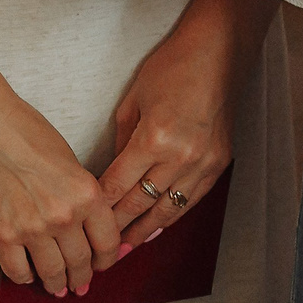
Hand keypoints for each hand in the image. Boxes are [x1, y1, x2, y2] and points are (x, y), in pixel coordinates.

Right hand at [0, 94, 122, 297]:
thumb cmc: (26, 133)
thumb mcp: (71, 161)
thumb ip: (82, 195)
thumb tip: (86, 226)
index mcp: (87, 193)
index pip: (108, 242)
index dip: (107, 259)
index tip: (103, 263)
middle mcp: (64, 215)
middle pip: (81, 262)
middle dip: (82, 276)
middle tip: (81, 282)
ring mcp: (32, 228)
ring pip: (53, 273)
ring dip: (57, 284)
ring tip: (58, 287)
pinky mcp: (2, 235)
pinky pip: (19, 271)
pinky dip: (26, 276)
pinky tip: (29, 272)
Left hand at [98, 0, 271, 246]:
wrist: (217, 52)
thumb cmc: (172, 66)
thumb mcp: (133, 101)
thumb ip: (120, 142)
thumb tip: (111, 175)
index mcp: (154, 139)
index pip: (117, 187)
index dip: (98, 209)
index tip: (83, 224)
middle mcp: (181, 157)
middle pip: (140, 205)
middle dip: (117, 229)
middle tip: (98, 250)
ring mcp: (204, 163)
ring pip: (168, 210)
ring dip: (145, 232)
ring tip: (124, 250)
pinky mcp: (219, 163)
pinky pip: (192, 199)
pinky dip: (172, 216)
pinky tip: (157, 227)